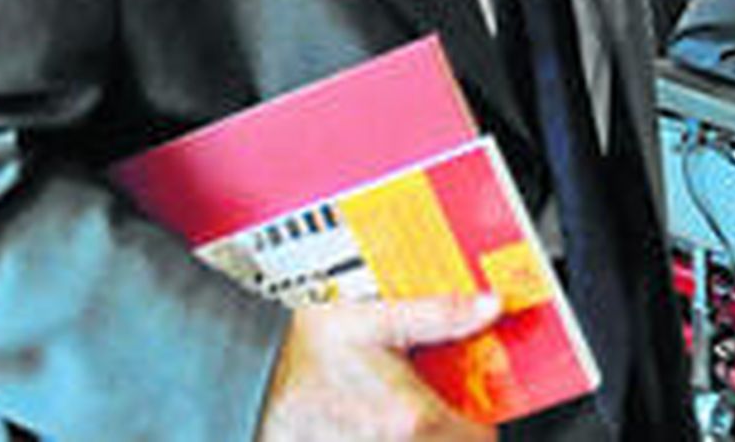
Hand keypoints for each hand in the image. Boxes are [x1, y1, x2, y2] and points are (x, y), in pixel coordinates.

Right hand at [258, 294, 500, 440]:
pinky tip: (372, 427)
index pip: (479, 440)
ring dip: (421, 437)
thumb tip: (490, 307)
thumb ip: (441, 315)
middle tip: (440, 411)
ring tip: (399, 418)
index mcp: (412, 417)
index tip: (473, 405)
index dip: (481, 422)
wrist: (244, 379)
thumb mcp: (378, 321)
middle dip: (450, 434)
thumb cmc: (304, 352)